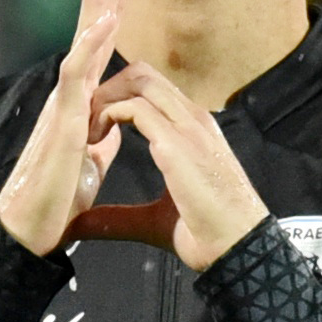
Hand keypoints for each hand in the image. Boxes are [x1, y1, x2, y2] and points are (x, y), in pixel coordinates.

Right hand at [0, 0, 134, 256]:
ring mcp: (64, 102)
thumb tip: (115, 124)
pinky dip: (92, 44)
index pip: (102, 43)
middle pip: (92, 28)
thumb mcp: (90, 162)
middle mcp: (70, 92)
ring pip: (82, 40)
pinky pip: (77, 74)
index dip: (113, 6)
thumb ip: (101, 137)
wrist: (31, 231)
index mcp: (82, 100)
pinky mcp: (62, 120)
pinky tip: (107, 18)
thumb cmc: (56, 199)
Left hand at [89, 63, 269, 272]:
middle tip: (85, 123)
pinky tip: (95, 140)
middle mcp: (192, 119)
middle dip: (107, 89)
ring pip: (139, 81)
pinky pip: (135, 108)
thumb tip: (84, 224)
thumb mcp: (152, 220)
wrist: (238, 247)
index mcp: (192, 131)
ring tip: (88, 131)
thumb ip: (119, 216)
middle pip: (143, 75)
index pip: (152, 90)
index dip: (118, 99)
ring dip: (105, 99)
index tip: (95, 127)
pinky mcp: (177, 142)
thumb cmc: (206, 234)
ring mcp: (188, 126)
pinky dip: (108, 115)